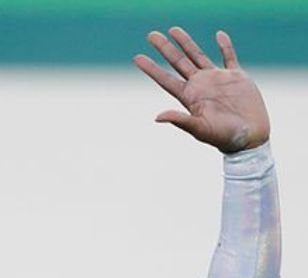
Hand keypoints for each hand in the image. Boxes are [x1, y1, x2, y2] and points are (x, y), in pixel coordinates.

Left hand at [134, 27, 269, 152]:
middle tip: (151, 35)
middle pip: (178, 62)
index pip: (165, 79)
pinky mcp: (236, 77)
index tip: (137, 58)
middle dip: (165, 48)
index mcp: (189, 97)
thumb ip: (180, 120)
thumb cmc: (223, 138)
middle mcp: (200, 86)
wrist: (250, 137)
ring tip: (173, 29)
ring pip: (198, 56)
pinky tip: (218, 35)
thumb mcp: (199, 129)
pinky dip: (225, 45)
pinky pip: (229, 57)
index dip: (151, 68)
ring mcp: (217, 80)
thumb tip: (157, 117)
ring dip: (186, 43)